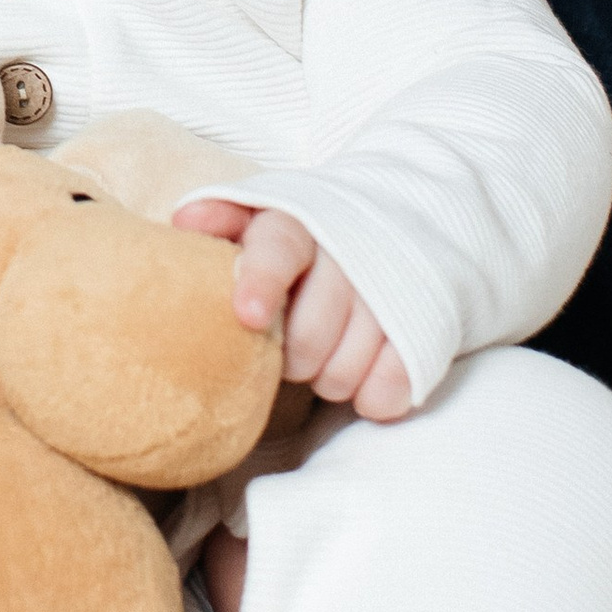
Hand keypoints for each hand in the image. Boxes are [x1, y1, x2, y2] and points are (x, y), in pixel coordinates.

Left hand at [174, 198, 411, 419]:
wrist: (400, 222)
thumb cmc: (306, 237)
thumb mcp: (262, 216)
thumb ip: (223, 219)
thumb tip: (187, 222)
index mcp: (300, 223)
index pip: (281, 247)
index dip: (263, 281)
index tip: (248, 315)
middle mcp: (350, 253)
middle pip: (309, 334)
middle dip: (288, 355)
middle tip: (284, 344)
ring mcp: (392, 292)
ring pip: (344, 370)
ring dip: (325, 376)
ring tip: (322, 352)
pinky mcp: (424, 329)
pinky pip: (389, 388)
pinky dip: (369, 395)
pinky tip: (360, 374)